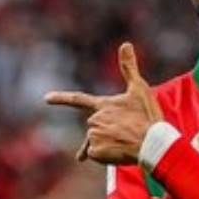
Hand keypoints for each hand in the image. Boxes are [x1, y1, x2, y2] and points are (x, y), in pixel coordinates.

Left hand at [46, 43, 162, 164]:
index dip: (62, 98)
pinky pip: (97, 155)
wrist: (152, 141)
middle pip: (95, 126)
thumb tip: (125, 43)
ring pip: (96, 141)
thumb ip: (129, 67)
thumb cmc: (146, 115)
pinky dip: (107, 155)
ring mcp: (94, 136)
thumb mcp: (140, 89)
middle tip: (127, 131)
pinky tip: (120, 151)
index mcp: (103, 105)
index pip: (79, 99)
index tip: (46, 98)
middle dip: (108, 130)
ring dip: (109, 142)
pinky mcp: (96, 152)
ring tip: (126, 141)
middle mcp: (94, 119)